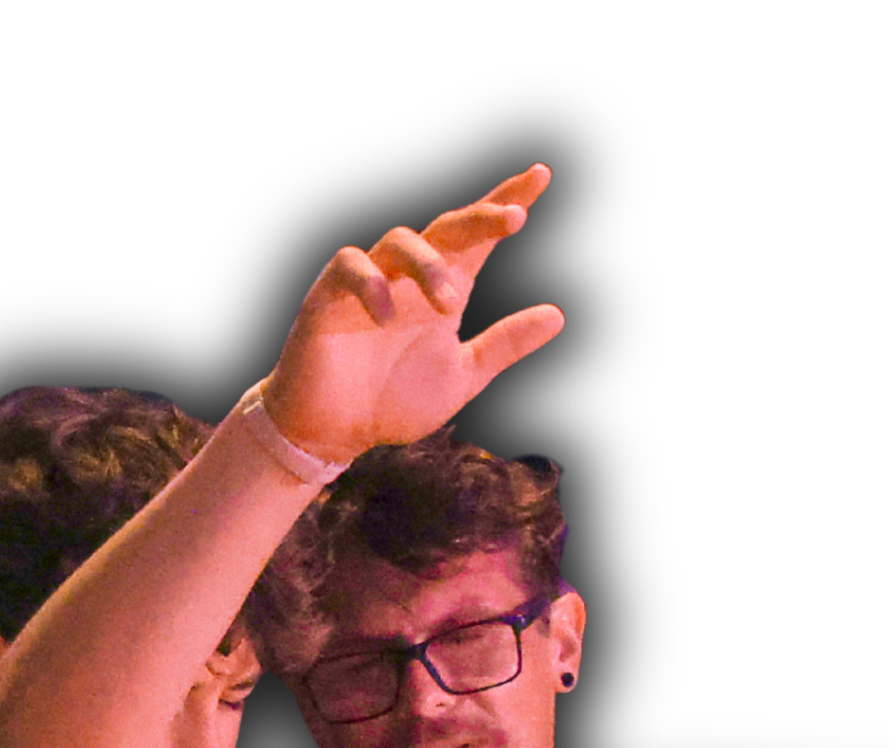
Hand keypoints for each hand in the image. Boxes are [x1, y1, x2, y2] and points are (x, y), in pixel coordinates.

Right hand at [261, 163, 565, 462]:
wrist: (334, 431)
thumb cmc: (393, 402)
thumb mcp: (462, 376)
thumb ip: (504, 344)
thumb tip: (558, 314)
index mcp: (445, 288)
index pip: (478, 237)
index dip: (507, 201)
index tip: (541, 175)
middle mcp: (410, 276)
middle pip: (447, 227)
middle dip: (482, 217)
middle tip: (516, 218)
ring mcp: (369, 280)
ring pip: (401, 240)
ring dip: (430, 265)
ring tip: (452, 305)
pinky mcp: (329, 294)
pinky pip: (350, 267)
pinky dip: (371, 284)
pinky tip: (385, 316)